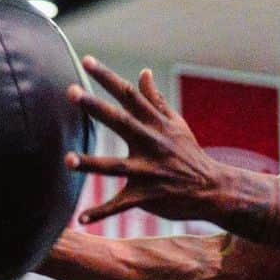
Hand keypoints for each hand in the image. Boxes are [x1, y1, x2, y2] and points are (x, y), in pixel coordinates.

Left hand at [64, 57, 224, 224]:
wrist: (212, 189)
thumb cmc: (189, 154)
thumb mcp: (176, 124)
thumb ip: (155, 100)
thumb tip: (143, 73)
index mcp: (156, 124)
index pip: (129, 95)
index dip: (107, 77)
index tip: (86, 60)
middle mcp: (151, 143)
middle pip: (120, 122)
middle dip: (96, 107)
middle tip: (72, 92)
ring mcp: (149, 171)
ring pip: (114, 166)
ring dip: (90, 163)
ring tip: (68, 159)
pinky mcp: (147, 196)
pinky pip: (121, 205)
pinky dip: (102, 213)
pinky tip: (82, 218)